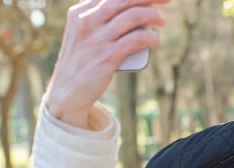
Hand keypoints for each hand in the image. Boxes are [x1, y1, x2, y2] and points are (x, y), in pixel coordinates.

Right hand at [45, 0, 168, 128]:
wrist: (68, 92)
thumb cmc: (80, 62)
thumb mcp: (81, 35)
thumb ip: (96, 21)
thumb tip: (125, 12)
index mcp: (80, 13)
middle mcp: (87, 21)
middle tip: (166, 1)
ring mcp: (97, 39)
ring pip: (133, 16)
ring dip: (153, 16)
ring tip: (162, 22)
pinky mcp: (108, 56)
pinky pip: (136, 40)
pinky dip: (150, 37)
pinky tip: (155, 39)